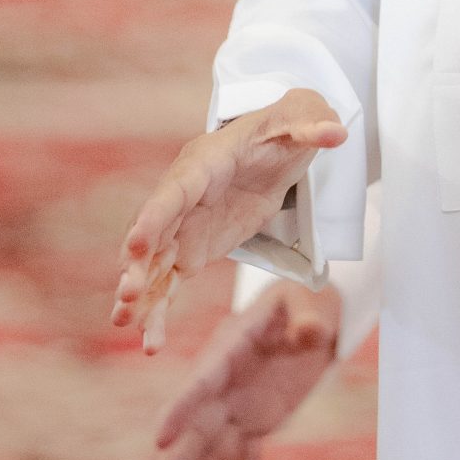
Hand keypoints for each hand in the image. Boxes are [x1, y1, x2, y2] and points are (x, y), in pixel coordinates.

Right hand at [111, 89, 346, 353]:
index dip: (154, 217)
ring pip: (153, 264)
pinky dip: (158, 310)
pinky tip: (149, 343)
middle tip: (127, 295)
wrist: (274, 143)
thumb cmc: (282, 126)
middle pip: (153, 232)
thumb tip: (335, 132)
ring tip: (125, 325)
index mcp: (203, 163)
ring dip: (140, 293)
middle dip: (137, 264)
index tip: (137, 244)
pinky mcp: (191, 251)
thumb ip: (313, 124)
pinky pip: (169, 283)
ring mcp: (183, 227)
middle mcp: (183, 196)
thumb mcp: (301, 117)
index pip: (174, 191)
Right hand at [152, 281, 342, 459]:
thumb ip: (308, 318)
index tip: (158, 440)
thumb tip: (311, 335)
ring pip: (211, 449)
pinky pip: (246, 456)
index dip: (179, 411)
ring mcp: (236, 404)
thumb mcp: (310, 298)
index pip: (200, 383)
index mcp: (229, 348)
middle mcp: (224, 382)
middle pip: (196, 427)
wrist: (312, 311)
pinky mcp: (254, 421)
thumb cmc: (307, 296)